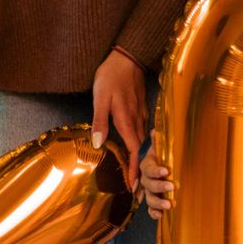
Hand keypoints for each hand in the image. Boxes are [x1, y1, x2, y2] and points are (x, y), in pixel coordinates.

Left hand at [92, 48, 146, 189]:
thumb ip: (100, 122)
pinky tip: (134, 146)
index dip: (135, 169)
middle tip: (135, 186)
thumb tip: (99, 145)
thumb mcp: (100, 98)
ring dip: (140, 156)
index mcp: (126, 120)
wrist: (127, 57)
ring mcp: (141, 114)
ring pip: (142, 140)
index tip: (134, 186)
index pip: (134, 151)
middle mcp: (137, 120)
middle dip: (139, 168)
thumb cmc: (111, 77)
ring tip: (135, 170)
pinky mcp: (141, 108)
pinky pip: (142, 130)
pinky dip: (140, 143)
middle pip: (140, 149)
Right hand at [141, 146, 173, 220]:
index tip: (166, 171)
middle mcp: (146, 179)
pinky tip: (160, 215)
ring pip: (149, 198)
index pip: (149, 169)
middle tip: (172, 185)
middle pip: (149, 184)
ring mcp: (149, 191)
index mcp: (147, 165)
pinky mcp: (154, 200)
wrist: (161, 165)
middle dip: (160, 186)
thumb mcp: (160, 147)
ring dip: (158, 202)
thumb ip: (158, 140)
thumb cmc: (161, 156)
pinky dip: (154, 212)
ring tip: (169, 204)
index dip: (156, 170)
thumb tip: (156, 130)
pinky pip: (150, 208)